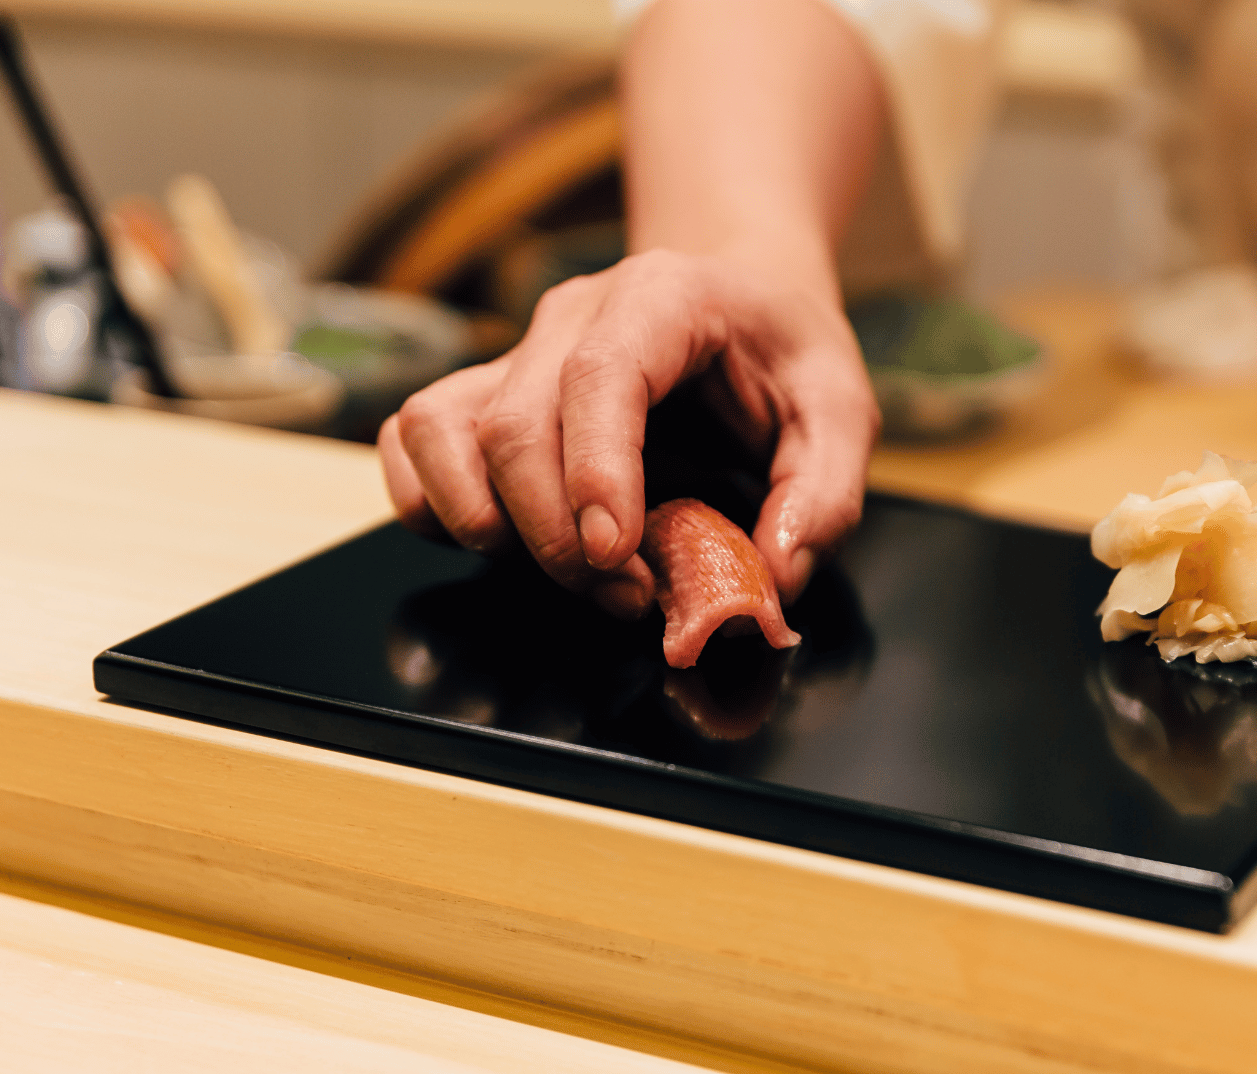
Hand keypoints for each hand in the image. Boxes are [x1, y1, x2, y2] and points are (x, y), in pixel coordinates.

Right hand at [378, 249, 879, 618]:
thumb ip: (824, 495)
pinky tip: (497, 539)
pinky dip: (431, 503)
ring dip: (484, 523)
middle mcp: (572, 315)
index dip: (595, 472)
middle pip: (514, 423)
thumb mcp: (842, 411)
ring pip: (442, 429)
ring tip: (568, 570)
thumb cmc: (783, 352)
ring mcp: (518, 350)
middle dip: (558, 536)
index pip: (601, 376)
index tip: (617, 556)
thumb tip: (771, 578)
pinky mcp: (484, 389)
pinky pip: (415, 439)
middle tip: (631, 596)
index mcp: (663, 298)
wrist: (739, 294)